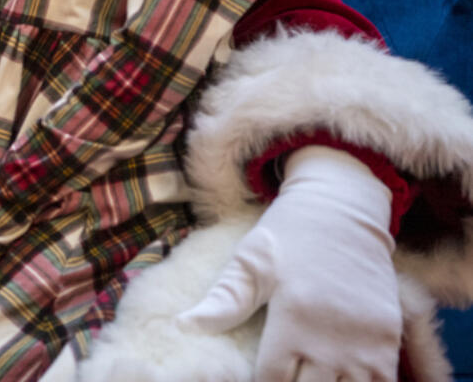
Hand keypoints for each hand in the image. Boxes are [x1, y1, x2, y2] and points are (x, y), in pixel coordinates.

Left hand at [177, 146, 400, 381]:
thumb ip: (223, 300)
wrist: (344, 207)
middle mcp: (334, 337)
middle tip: (281, 371)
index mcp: (294, 318)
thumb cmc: (289, 232)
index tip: (245, 377)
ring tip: (305, 375)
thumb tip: (183, 327)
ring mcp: (367, 341)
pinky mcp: (389, 338)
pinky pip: (384, 381)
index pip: (272, 380)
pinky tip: (336, 377)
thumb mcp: (251, 260)